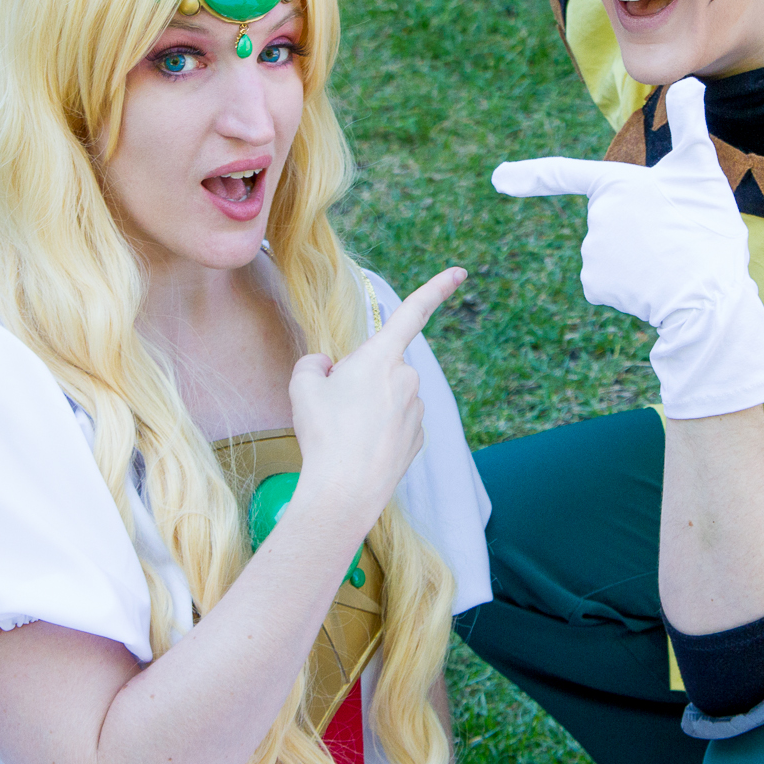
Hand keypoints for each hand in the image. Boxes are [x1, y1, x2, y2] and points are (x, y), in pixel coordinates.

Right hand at [288, 267, 465, 517]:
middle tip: (333, 406)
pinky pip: (394, 423)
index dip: (437, 288)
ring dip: (368, 406)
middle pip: (381, 366)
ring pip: (387, 397)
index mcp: (382, 357)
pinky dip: (378, 431)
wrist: (344, 492)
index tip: (460, 272)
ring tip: (344, 433)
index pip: (412, 312)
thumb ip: (314, 365)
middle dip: (360, 377)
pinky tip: (360, 449)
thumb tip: (328, 368)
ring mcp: (417, 411)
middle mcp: (407, 379)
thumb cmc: (324, 434)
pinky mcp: (418, 438)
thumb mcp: (302, 387)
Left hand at [493, 79, 763, 418]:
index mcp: (614, 183)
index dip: (531, 174)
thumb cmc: (707, 229)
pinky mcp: (595, 285)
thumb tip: (691, 82)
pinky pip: (611, 282)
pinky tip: (656, 285)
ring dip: (640, 259)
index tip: (499, 179)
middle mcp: (594, 216)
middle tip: (677, 237)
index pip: (565, 173)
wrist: (709, 299)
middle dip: (640, 231)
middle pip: (613, 222)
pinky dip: (632, 286)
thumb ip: (690, 124)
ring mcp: (590, 252)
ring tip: (673, 263)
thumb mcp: (702, 171)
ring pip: (614, 253)